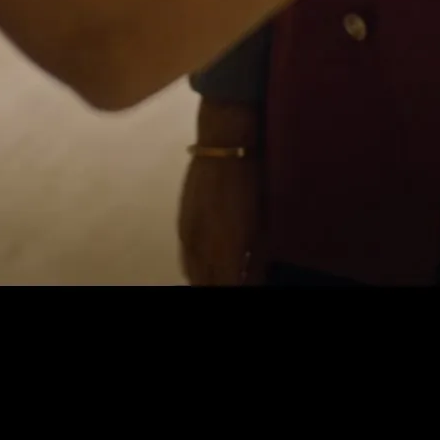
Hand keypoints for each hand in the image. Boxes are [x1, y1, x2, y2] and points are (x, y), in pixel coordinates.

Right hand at [177, 151, 266, 286]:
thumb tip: (252, 279)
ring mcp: (187, 238)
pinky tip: (206, 266)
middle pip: (204, 284)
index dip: (237, 288)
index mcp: (223, 251)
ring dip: (204, 281)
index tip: (245, 284)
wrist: (221, 152)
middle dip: (217, 285)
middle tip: (232, 282)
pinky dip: (196, 268)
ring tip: (218, 278)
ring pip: (192, 274)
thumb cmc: (249, 186)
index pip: (226, 286)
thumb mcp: (259, 226)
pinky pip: (185, 258)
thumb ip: (254, 260)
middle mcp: (200, 250)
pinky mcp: (181, 226)